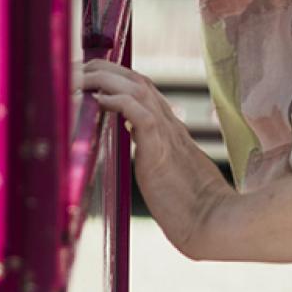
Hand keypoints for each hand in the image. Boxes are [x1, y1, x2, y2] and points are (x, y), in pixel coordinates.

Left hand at [82, 59, 232, 258]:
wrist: (213, 223)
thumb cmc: (192, 206)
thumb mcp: (169, 169)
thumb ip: (156, 150)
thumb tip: (139, 144)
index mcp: (170, 127)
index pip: (142, 86)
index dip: (116, 75)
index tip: (90, 75)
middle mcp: (169, 123)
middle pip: (137, 79)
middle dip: (105, 68)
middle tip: (78, 68)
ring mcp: (168, 135)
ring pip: (138, 88)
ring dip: (106, 78)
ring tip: (81, 77)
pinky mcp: (162, 152)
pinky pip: (142, 116)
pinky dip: (120, 102)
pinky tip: (100, 101)